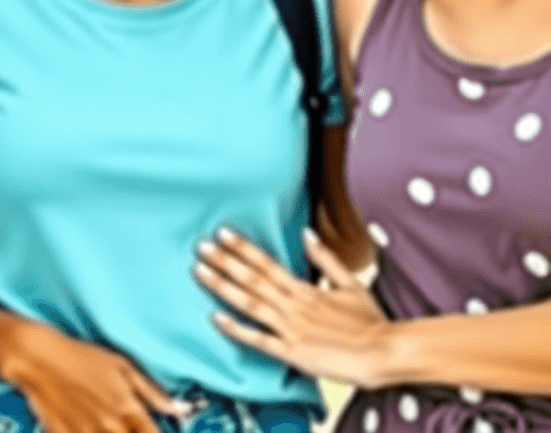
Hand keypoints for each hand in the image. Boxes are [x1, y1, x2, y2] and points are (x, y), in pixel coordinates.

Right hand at [0, 320, 195, 432]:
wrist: (39, 358)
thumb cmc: (81, 357)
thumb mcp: (121, 366)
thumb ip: (152, 392)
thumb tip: (181, 409)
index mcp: (127, 408)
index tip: (155, 432)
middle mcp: (109, 426)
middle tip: (127, 425)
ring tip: (108, 425)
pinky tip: (91, 427)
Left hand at [194, 226, 391, 386]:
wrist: (385, 353)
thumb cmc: (370, 320)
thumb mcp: (349, 282)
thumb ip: (325, 258)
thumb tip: (306, 234)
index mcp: (304, 288)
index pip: (266, 262)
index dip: (242, 247)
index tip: (222, 233)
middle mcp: (293, 305)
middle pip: (252, 278)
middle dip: (223, 261)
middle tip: (200, 246)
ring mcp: (290, 329)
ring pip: (250, 303)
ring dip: (223, 287)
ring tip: (200, 272)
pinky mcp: (292, 352)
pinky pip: (259, 339)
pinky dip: (236, 329)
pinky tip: (216, 319)